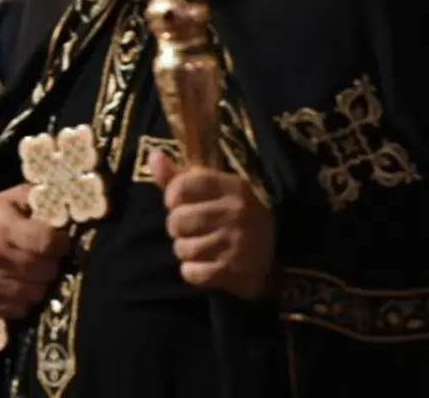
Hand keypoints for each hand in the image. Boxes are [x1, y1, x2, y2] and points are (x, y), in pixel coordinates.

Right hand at [0, 184, 69, 318]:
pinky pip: (21, 308)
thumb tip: (66, 206)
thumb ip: (39, 198)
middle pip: (45, 270)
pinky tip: (22, 285)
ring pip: (36, 292)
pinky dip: (27, 299)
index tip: (60, 241)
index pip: (48, 243)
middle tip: (48, 257)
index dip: (61, 243)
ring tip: (36, 271)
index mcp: (3, 226)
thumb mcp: (11, 199)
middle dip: (53, 263)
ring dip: (41, 283)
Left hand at [149, 151, 275, 299]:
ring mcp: (235, 244)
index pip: (181, 187)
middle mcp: (235, 213)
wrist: (275, 254)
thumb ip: (180, 175)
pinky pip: (190, 273)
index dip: (172, 196)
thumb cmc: (233, 215)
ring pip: (182, 248)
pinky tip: (209, 264)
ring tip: (203, 246)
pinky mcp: (232, 272)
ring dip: (186, 250)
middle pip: (177, 220)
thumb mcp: (213, 190)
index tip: (180, 202)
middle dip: (178, 227)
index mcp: (232, 187)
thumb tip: (153, 156)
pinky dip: (194, 271)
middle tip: (193, 228)